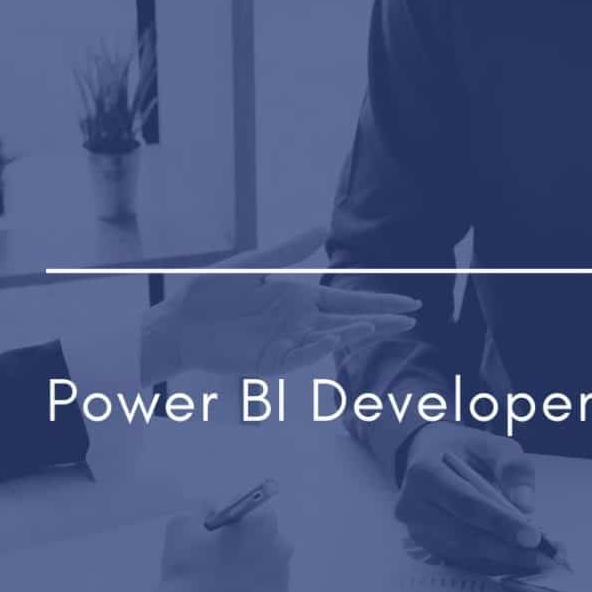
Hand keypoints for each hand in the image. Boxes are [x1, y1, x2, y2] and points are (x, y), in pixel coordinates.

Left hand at [140, 247, 420, 383]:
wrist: (178, 323)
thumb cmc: (211, 292)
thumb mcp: (251, 265)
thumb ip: (288, 251)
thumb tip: (323, 228)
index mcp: (299, 297)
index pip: (349, 300)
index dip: (380, 301)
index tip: (410, 302)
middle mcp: (300, 321)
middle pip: (350, 321)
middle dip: (382, 321)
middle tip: (413, 320)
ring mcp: (288, 343)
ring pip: (331, 340)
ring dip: (355, 334)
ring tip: (379, 326)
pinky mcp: (272, 363)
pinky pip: (303, 356)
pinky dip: (321, 348)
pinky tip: (337, 336)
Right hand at [144, 509, 292, 591]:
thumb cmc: (187, 568)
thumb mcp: (182, 524)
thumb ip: (201, 507)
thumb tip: (213, 507)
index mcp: (263, 524)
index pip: (253, 507)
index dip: (234, 517)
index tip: (220, 527)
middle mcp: (282, 547)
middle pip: (265, 534)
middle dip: (247, 539)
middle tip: (220, 554)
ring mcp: (284, 577)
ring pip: (270, 561)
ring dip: (253, 563)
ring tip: (225, 578)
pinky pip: (269, 587)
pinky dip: (256, 588)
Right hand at [396, 422, 551, 574]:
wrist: (430, 456)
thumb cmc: (464, 450)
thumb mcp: (491, 444)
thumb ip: (512, 467)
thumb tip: (526, 506)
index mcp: (424, 473)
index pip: (465, 503)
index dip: (500, 523)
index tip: (533, 537)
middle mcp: (413, 505)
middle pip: (462, 535)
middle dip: (506, 549)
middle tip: (543, 558)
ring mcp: (417, 530)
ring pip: (463, 554)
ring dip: (503, 561)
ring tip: (539, 561)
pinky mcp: (426, 546)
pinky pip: (462, 561)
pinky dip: (494, 564)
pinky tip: (520, 562)